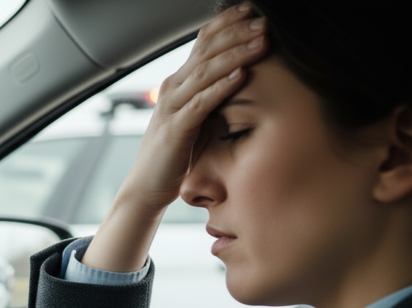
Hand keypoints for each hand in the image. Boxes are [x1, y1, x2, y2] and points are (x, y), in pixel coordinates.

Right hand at [82, 2, 268, 272]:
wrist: (147, 186)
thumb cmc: (174, 155)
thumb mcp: (195, 118)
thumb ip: (211, 96)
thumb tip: (241, 76)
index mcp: (179, 83)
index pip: (203, 42)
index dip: (227, 23)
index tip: (252, 11)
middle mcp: (173, 89)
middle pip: (206, 50)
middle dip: (238, 34)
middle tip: (265, 22)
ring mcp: (172, 108)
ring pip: (205, 72)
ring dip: (235, 55)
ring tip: (261, 42)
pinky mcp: (175, 130)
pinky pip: (200, 104)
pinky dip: (221, 88)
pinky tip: (240, 76)